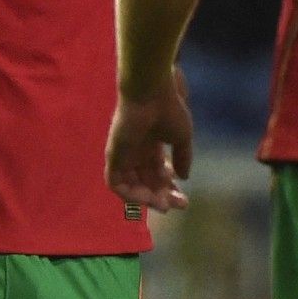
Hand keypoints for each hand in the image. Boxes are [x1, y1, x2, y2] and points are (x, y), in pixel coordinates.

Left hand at [105, 66, 192, 213]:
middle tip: (179, 205)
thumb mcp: (182, 137)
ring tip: (164, 204)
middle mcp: (135, 151)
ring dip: (147, 199)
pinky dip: (129, 195)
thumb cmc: (168, 109)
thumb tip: (184, 178)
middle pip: (146, 182)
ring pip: (131, 186)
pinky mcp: (113, 155)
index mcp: (151, 145)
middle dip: (162, 196)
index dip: (170, 189)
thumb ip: (183, 157)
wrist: (151, 93)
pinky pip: (115, 183)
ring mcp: (123, 154)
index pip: (157, 174)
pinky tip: (148, 198)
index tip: (185, 199)